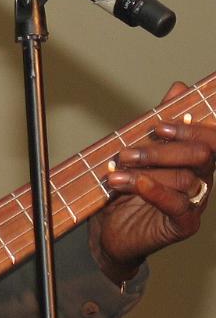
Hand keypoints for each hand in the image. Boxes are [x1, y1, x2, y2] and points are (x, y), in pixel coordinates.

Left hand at [89, 82, 215, 284]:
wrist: (111, 230)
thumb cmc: (127, 188)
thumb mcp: (139, 150)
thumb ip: (159, 122)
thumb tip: (179, 88)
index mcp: (193, 158)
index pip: (210, 138)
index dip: (192, 127)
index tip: (160, 125)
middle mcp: (200, 178)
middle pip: (201, 155)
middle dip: (162, 149)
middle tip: (126, 153)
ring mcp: (194, 202)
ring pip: (184, 179)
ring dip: (145, 172)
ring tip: (114, 174)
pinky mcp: (184, 225)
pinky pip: (178, 206)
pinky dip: (156, 191)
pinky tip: (135, 184)